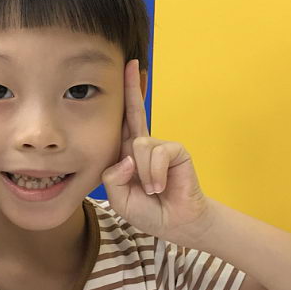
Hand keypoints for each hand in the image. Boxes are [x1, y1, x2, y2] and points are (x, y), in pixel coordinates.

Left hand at [101, 60, 211, 244]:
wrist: (174, 224)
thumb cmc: (147, 211)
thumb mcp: (119, 198)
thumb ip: (114, 178)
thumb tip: (129, 156)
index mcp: (127, 154)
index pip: (121, 122)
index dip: (122, 98)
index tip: (124, 71)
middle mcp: (142, 146)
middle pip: (134, 112)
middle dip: (131, 88)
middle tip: (132, 65)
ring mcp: (160, 148)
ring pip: (139, 146)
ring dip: (143, 174)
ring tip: (151, 190)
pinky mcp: (176, 151)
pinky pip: (158, 153)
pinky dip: (155, 173)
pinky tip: (160, 187)